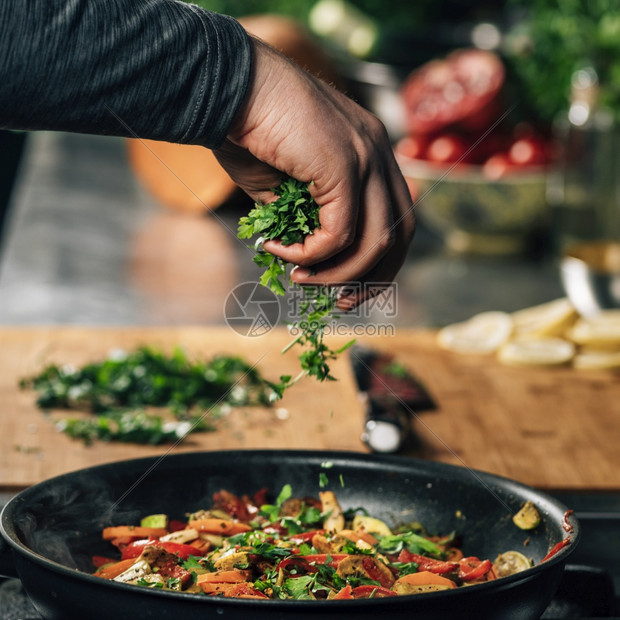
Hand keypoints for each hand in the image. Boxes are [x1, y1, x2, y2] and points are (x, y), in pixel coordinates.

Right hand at [214, 38, 415, 306]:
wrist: (225, 87)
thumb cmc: (248, 131)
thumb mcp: (283, 187)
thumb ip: (305, 218)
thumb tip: (309, 254)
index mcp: (371, 153)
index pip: (397, 218)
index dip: (379, 261)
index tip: (349, 287)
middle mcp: (378, 152)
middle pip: (402, 234)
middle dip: (373, 278)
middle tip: (341, 302)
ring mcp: (366, 155)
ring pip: (376, 240)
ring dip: (338, 273)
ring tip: (301, 277)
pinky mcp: (343, 163)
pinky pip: (340, 232)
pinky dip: (312, 254)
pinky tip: (281, 251)